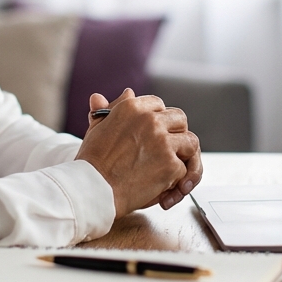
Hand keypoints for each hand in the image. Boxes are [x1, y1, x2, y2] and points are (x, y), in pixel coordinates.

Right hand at [76, 88, 202, 216]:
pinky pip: (184, 168)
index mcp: (132, 108)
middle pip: (180, 119)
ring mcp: (163, 142)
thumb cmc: (92, 163)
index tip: (155, 134)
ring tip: (172, 170)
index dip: (159, 120)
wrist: (92, 189)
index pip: (159, 105)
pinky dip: (176, 181)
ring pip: (190, 142)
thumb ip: (113, 109)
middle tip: (168, 150)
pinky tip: (162, 189)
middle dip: (176, 134)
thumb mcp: (97, 128)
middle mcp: (150, 120)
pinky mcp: (170, 164)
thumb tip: (127, 92)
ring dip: (184, 156)